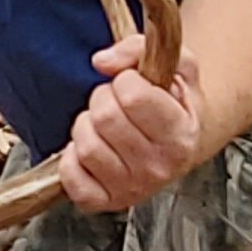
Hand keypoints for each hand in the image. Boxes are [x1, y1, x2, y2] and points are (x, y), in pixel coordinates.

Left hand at [59, 30, 205, 212]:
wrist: (180, 142)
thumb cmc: (175, 104)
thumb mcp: (177, 65)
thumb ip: (140, 48)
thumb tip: (102, 62)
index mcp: (180, 134)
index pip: (132, 95)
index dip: (125, 80)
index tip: (134, 86)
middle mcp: (159, 167)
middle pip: (104, 117)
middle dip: (103, 100)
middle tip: (117, 104)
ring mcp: (131, 188)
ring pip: (85, 145)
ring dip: (87, 126)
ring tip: (105, 126)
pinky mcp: (104, 201)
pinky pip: (71, 178)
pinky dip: (72, 159)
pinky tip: (91, 149)